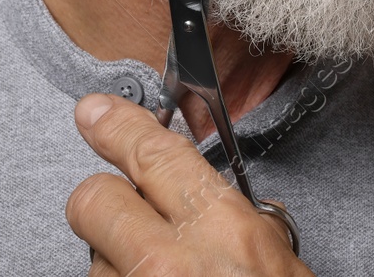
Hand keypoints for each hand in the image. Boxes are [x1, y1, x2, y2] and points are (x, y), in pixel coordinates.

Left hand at [67, 93, 313, 275]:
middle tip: (132, 219)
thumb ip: (245, 222)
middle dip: (106, 204)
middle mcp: (167, 262)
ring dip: (117, 262)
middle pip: (93, 198)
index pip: (152, 153)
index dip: (117, 125)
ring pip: (92, 255)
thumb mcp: (280, 262)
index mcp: (221, 230)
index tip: (94, 111)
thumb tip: (219, 200)